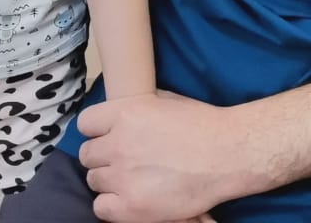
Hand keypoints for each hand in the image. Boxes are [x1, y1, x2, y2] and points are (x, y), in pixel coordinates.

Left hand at [78, 92, 232, 222]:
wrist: (225, 153)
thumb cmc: (199, 123)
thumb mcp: (162, 101)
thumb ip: (133, 110)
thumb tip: (115, 118)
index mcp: (125, 113)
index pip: (85, 123)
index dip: (96, 131)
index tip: (107, 136)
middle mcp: (119, 144)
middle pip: (88, 155)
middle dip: (103, 157)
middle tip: (123, 160)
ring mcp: (123, 177)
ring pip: (94, 181)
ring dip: (109, 181)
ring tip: (132, 179)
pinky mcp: (132, 207)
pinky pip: (101, 208)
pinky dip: (112, 205)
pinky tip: (130, 198)